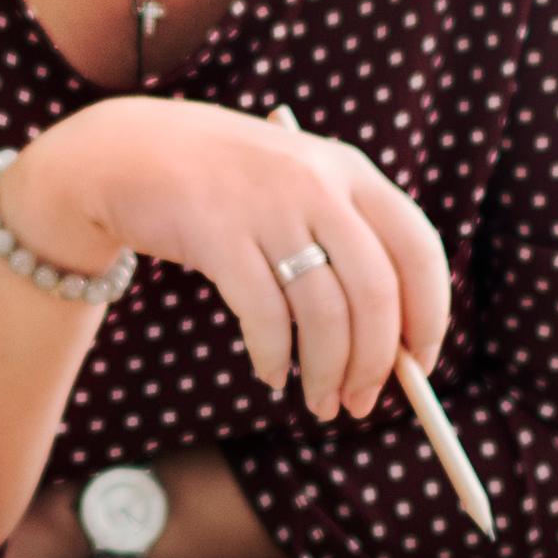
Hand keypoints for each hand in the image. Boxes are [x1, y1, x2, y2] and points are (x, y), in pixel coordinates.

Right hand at [20, 101, 454, 420]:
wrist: (128, 153)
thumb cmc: (226, 187)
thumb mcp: (298, 189)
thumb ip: (346, 245)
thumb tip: (393, 346)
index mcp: (350, 172)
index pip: (419, 249)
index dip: (429, 315)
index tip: (419, 365)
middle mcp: (318, 184)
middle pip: (376, 293)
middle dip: (376, 363)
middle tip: (362, 404)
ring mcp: (267, 207)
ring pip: (323, 314)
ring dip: (327, 373)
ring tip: (320, 404)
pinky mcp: (217, 234)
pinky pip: (264, 316)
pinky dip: (274, 358)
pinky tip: (271, 374)